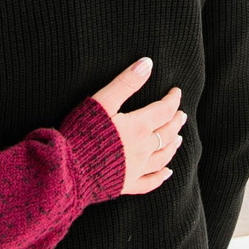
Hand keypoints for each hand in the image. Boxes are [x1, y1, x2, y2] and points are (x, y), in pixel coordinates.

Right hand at [91, 59, 185, 195]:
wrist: (68, 170)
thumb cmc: (82, 133)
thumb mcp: (102, 102)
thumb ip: (125, 83)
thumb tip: (147, 64)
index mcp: (138, 126)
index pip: (164, 110)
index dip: (172, 99)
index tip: (176, 92)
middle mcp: (143, 149)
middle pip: (167, 133)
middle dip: (175, 121)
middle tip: (181, 114)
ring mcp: (136, 169)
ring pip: (163, 156)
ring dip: (172, 145)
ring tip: (178, 138)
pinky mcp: (126, 184)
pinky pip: (150, 182)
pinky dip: (161, 177)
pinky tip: (167, 173)